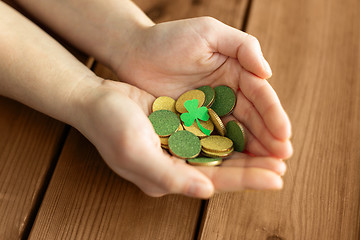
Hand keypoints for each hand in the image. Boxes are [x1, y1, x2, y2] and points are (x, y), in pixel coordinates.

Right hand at [78, 79, 285, 197]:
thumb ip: (170, 177)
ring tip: (274, 146)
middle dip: (253, 166)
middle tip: (284, 162)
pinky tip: (248, 125)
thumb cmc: (111, 127)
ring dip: (245, 147)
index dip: (245, 179)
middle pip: (221, 166)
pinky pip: (209, 129)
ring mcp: (178, 144)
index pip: (213, 180)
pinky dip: (229, 128)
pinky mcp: (179, 126)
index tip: (277, 178)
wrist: (96, 100)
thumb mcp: (136, 154)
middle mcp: (176, 164)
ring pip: (219, 148)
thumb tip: (206, 192)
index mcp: (167, 177)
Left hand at [111, 17, 292, 158]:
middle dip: (268, 138)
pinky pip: (209, 140)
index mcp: (235, 73)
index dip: (273, 115)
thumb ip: (243, 46)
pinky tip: (235, 167)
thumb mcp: (209, 32)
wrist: (134, 52)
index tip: (284, 134)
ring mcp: (208, 112)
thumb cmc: (169, 37)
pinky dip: (223, 153)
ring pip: (234, 133)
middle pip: (251, 119)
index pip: (259, 96)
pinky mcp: (190, 124)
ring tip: (267, 168)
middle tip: (282, 158)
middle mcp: (226, 95)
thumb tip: (267, 74)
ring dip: (251, 150)